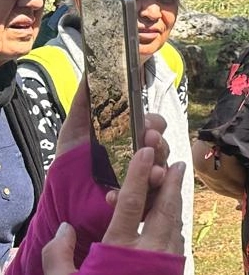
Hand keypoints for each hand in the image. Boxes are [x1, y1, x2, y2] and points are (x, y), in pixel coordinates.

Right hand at [42, 148, 184, 274]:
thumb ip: (57, 251)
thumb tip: (63, 227)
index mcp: (120, 249)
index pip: (132, 202)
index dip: (140, 173)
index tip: (148, 151)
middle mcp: (149, 252)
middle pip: (165, 208)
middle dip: (171, 182)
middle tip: (176, 162)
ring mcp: (167, 265)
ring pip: (175, 224)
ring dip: (175, 202)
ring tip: (176, 184)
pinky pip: (177, 242)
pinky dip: (175, 225)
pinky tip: (172, 219)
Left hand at [56, 80, 170, 192]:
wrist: (59, 193)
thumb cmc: (72, 161)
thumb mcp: (75, 128)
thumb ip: (84, 102)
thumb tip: (90, 73)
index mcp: (132, 137)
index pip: (155, 126)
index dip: (154, 123)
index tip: (146, 123)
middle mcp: (141, 156)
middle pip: (163, 148)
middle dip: (160, 144)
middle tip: (149, 141)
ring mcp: (142, 179)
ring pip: (162, 173)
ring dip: (158, 171)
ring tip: (153, 174)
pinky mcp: (138, 202)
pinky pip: (148, 200)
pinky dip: (139, 198)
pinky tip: (116, 197)